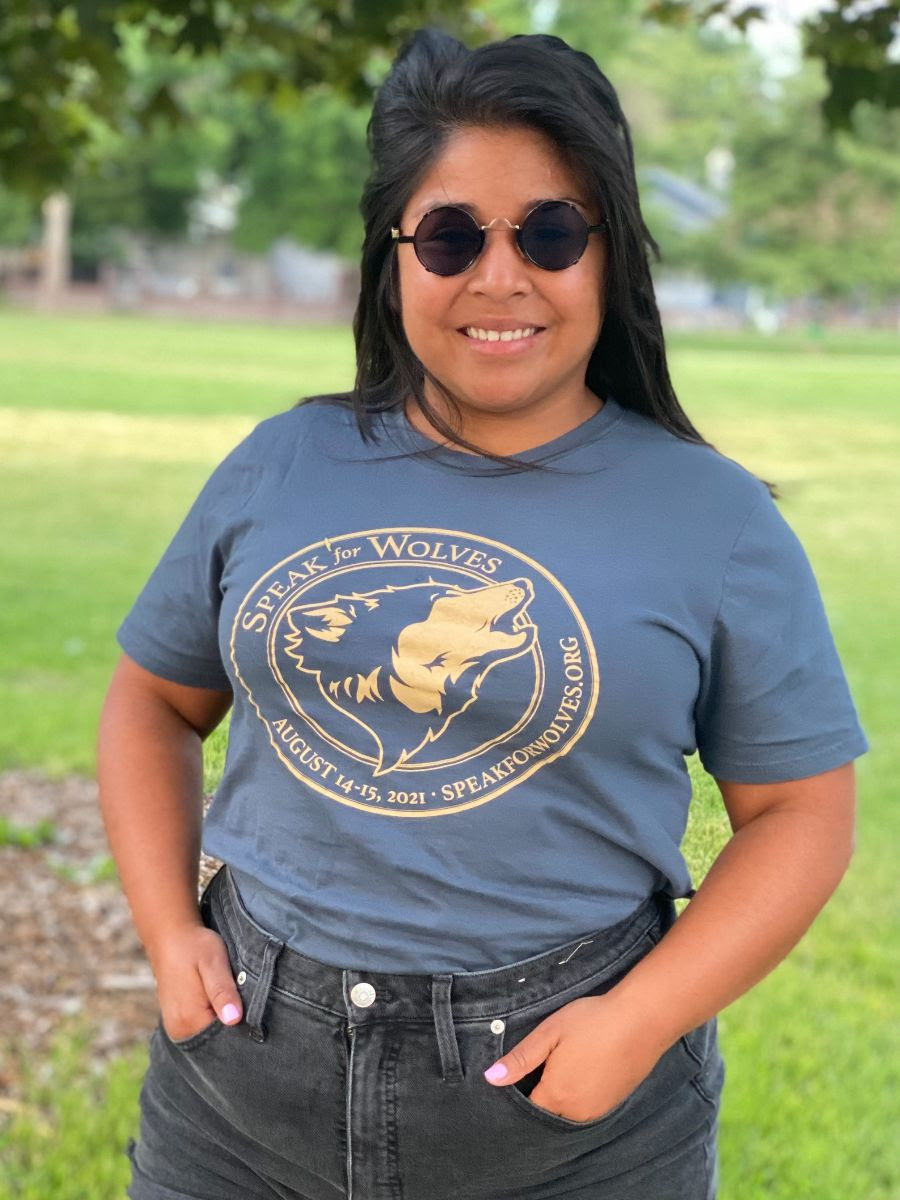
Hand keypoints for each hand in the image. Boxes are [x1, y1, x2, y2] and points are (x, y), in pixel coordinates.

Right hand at [150, 924, 243, 1041]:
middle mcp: (179, 1030)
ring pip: (210, 1035)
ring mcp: (176, 1027)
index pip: (224, 1040)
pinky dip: (213, 1019)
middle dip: (234, 1026)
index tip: (254, 1011)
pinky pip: (201, 1028)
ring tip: (231, 998)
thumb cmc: (194, 946)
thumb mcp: (213, 963)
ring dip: (224, 1021)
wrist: (170, 936)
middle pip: (217, 1041)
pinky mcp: (177, 1020)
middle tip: (244, 1000)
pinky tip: (220, 1002)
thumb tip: (234, 1019)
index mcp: (189, 1020)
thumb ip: (223, 992)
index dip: (243, 1028)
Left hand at [483, 992, 668, 1122]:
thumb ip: (521, 1059)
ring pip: (569, 1112)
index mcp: (556, 1097)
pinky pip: (587, 1107)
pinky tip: (583, 1070)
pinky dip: (580, 1094)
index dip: (519, 1092)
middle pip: (548, 1113)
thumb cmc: (592, 1022)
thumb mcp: (550, 1033)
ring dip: (561, 1096)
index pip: (527, 1108)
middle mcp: (577, 1113)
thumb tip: (490, 1078)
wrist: (642, 1020)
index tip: (519, 1074)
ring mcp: (598, 1110)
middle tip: (541, 1067)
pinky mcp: (614, 1103)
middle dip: (540, 1096)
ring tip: (562, 1066)